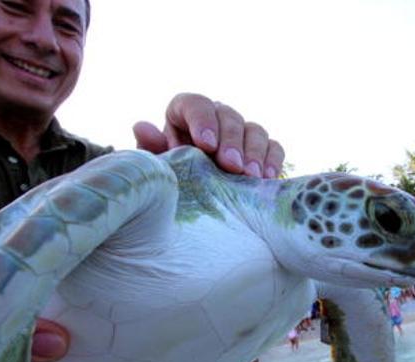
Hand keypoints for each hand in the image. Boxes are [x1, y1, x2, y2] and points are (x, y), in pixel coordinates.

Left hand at [133, 93, 284, 178]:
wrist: (191, 204)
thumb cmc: (170, 181)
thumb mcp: (158, 168)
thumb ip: (151, 148)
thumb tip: (141, 127)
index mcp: (186, 114)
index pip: (195, 104)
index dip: (202, 120)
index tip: (205, 144)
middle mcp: (216, 118)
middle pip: (229, 116)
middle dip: (231, 140)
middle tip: (230, 165)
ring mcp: (241, 134)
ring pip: (254, 130)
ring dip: (254, 152)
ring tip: (249, 175)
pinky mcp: (261, 152)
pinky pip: (273, 148)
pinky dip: (272, 160)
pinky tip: (266, 177)